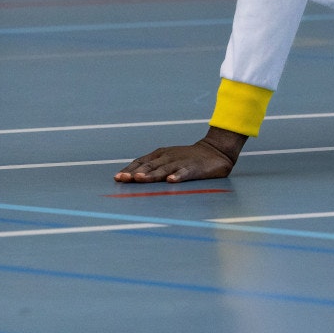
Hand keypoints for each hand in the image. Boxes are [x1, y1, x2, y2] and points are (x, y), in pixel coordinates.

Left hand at [113, 126, 247, 182]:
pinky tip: (171, 181)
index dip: (129, 169)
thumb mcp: (168, 159)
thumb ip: (153, 168)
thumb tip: (133, 178)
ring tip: (141, 179)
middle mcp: (168, 157)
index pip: (141, 161)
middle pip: (150, 165)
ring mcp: (181, 162)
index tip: (118, 178)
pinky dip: (177, 176)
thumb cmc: (188, 158)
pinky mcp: (194, 168)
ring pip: (164, 169)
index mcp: (160, 155)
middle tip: (124, 179)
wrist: (215, 151)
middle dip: (136, 172)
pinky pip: (184, 172)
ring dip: (152, 174)